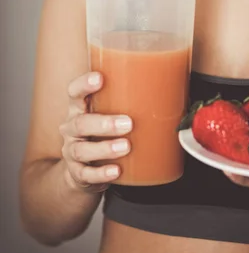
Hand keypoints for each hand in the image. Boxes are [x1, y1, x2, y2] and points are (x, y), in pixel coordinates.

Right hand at [59, 72, 132, 192]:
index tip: (100, 78)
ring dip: (105, 148)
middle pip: (81, 122)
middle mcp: (72, 127)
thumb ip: (131, 100)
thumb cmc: (103, 131)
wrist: (84, 169)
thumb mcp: (111, 112)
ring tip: (125, 147)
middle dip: (104, 123)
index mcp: (80, 107)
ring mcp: (73, 151)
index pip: (75, 91)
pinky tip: (116, 171)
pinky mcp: (77, 173)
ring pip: (82, 149)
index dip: (84, 83)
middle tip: (128, 123)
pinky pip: (86, 174)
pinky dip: (101, 173)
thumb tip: (171, 86)